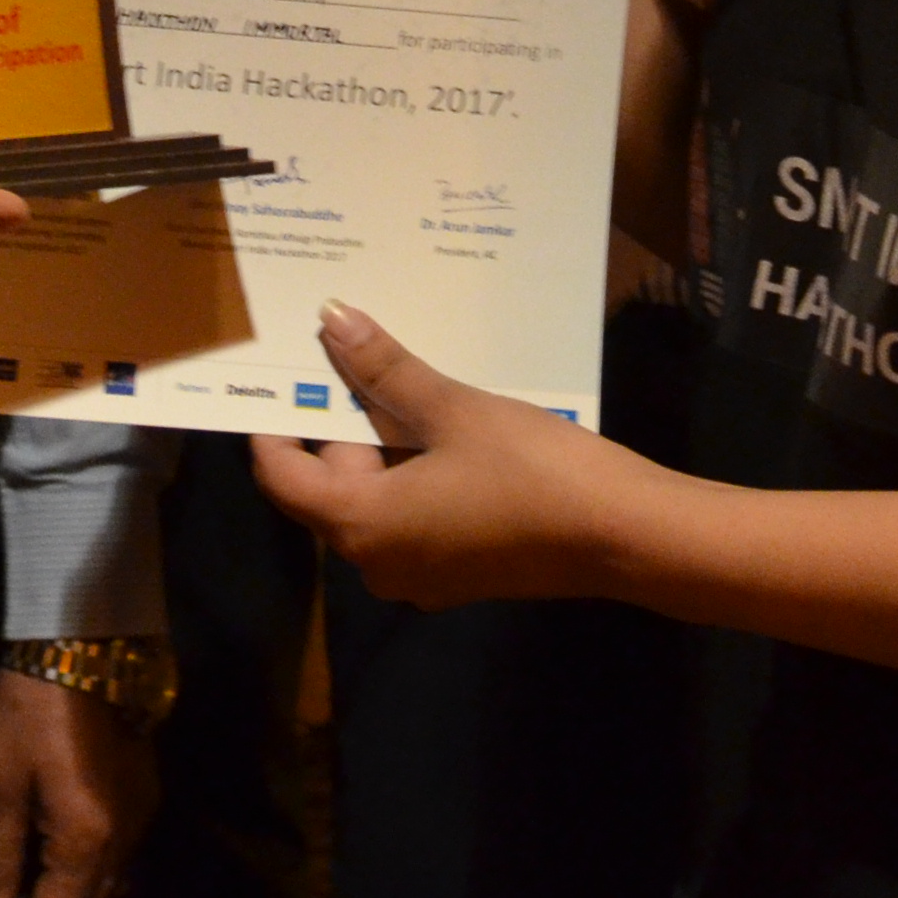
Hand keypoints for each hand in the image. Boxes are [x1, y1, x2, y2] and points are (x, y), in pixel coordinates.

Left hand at [0, 667, 155, 897]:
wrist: (89, 640)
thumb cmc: (31, 705)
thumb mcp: (0, 781)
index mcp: (86, 841)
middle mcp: (124, 841)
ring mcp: (140, 820)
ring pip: (103, 897)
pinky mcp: (143, 800)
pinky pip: (113, 867)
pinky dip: (79, 886)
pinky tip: (47, 876)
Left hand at [251, 301, 657, 606]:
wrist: (624, 537)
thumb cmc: (531, 471)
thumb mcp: (453, 410)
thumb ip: (385, 370)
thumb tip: (333, 320)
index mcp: (362, 526)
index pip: (282, 478)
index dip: (272, 427)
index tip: (279, 376)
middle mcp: (378, 563)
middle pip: (330, 488)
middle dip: (342, 425)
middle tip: (356, 356)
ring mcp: (420, 576)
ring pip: (375, 500)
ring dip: (384, 445)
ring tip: (407, 380)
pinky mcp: (458, 574)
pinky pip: (412, 518)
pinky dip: (414, 474)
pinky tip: (444, 426)